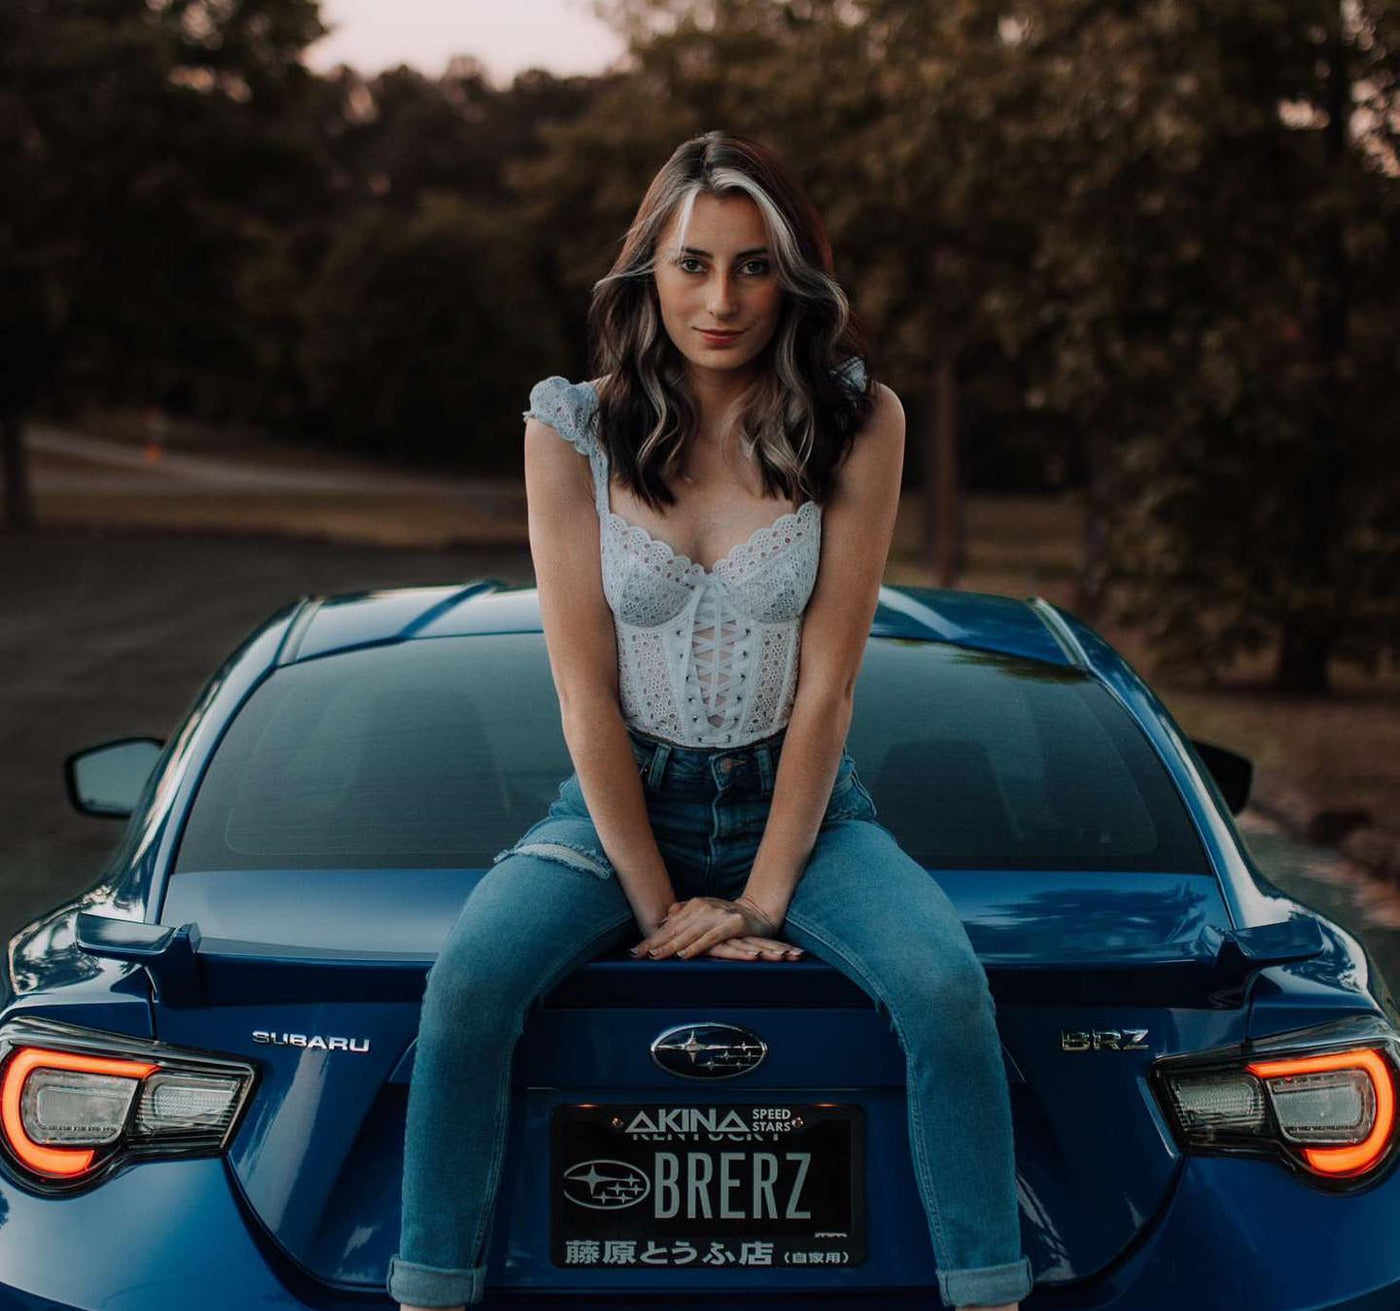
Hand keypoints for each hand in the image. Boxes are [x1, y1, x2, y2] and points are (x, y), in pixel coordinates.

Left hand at [631, 897, 802, 960]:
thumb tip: (664, 920)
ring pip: (690, 934)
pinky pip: (710, 938)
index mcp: (695, 905)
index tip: (635, 951)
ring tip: (656, 956)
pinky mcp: (732, 924)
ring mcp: (718, 915)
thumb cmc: (728, 915)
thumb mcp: (705, 910)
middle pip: (676, 929)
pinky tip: (684, 954)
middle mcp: (704, 907)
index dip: (652, 938)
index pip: (669, 925)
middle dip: (656, 943)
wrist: (759, 912)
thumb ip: (684, 913)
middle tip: (639, 955)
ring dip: (672, 946)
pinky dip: (696, 946)